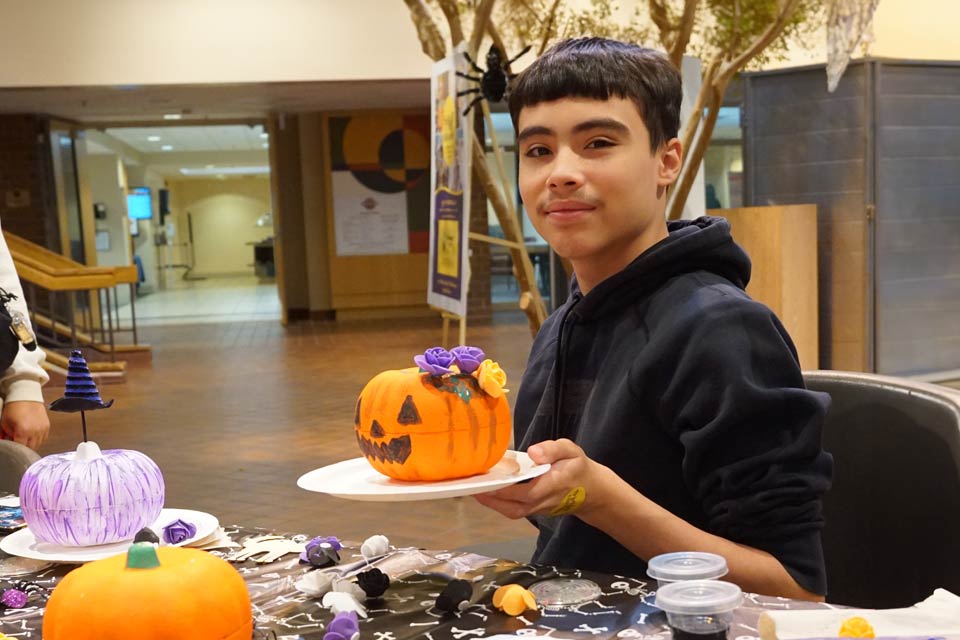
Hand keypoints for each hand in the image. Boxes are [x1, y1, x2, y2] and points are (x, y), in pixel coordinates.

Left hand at [1, 401, 49, 449]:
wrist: (25, 396)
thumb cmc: (13, 408)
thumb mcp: (4, 424)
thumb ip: (6, 436)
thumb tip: (8, 443)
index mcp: (23, 431)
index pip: (20, 448)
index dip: (15, 449)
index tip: (12, 445)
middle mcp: (35, 432)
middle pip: (30, 448)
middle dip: (23, 447)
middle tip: (17, 441)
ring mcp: (42, 429)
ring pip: (38, 444)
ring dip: (31, 443)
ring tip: (24, 437)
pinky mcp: (47, 426)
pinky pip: (43, 438)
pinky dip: (37, 439)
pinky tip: (31, 434)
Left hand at [475, 439, 607, 518]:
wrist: (592, 492)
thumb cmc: (578, 468)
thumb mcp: (571, 451)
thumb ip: (553, 449)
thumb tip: (533, 452)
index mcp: (553, 486)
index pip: (527, 493)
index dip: (505, 490)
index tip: (487, 482)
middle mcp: (543, 502)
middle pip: (514, 508)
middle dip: (491, 499)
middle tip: (472, 486)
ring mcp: (538, 509)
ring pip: (512, 512)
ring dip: (492, 503)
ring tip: (475, 488)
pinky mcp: (534, 510)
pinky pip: (514, 510)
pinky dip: (499, 503)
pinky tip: (488, 490)